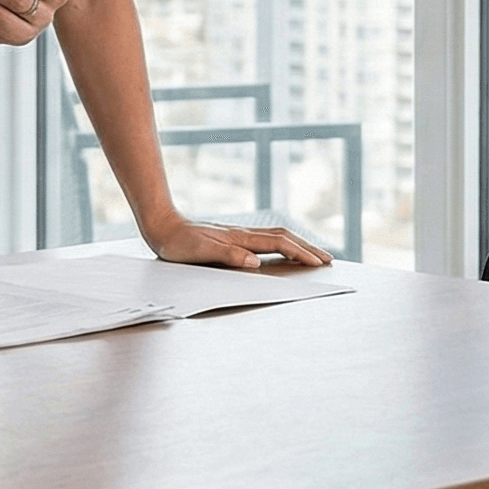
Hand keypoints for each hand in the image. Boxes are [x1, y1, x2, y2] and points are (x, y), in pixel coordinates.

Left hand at [141, 210, 333, 269]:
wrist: (159, 225)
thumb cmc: (177, 243)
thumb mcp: (199, 253)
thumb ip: (227, 256)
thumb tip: (255, 263)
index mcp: (239, 238)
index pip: (279, 243)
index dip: (301, 253)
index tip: (321, 263)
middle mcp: (241, 233)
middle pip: (282, 237)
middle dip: (307, 247)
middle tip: (328, 259)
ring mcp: (236, 234)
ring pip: (274, 236)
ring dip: (296, 244)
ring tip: (312, 255)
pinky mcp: (229, 237)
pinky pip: (263, 239)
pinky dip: (280, 244)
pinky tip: (280, 251)